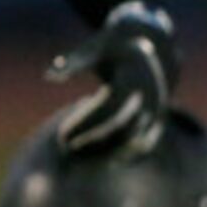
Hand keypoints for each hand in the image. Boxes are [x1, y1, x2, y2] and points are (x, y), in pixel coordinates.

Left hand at [49, 0, 178, 155]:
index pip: (109, 109)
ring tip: (78, 160)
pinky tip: (101, 162)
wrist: (154, 46)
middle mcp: (149, 98)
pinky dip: (123, 155)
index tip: (62, 137)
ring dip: (107, 153)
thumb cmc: (116, 44)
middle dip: (93, 142)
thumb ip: (74, 61)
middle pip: (121, 128)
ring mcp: (157, 111)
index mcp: (133, 78)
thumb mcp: (96, 45)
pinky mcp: (157, 121)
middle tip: (65, 150)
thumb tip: (49, 74)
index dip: (86, 125)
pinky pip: (143, 145)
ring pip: (133, 141)